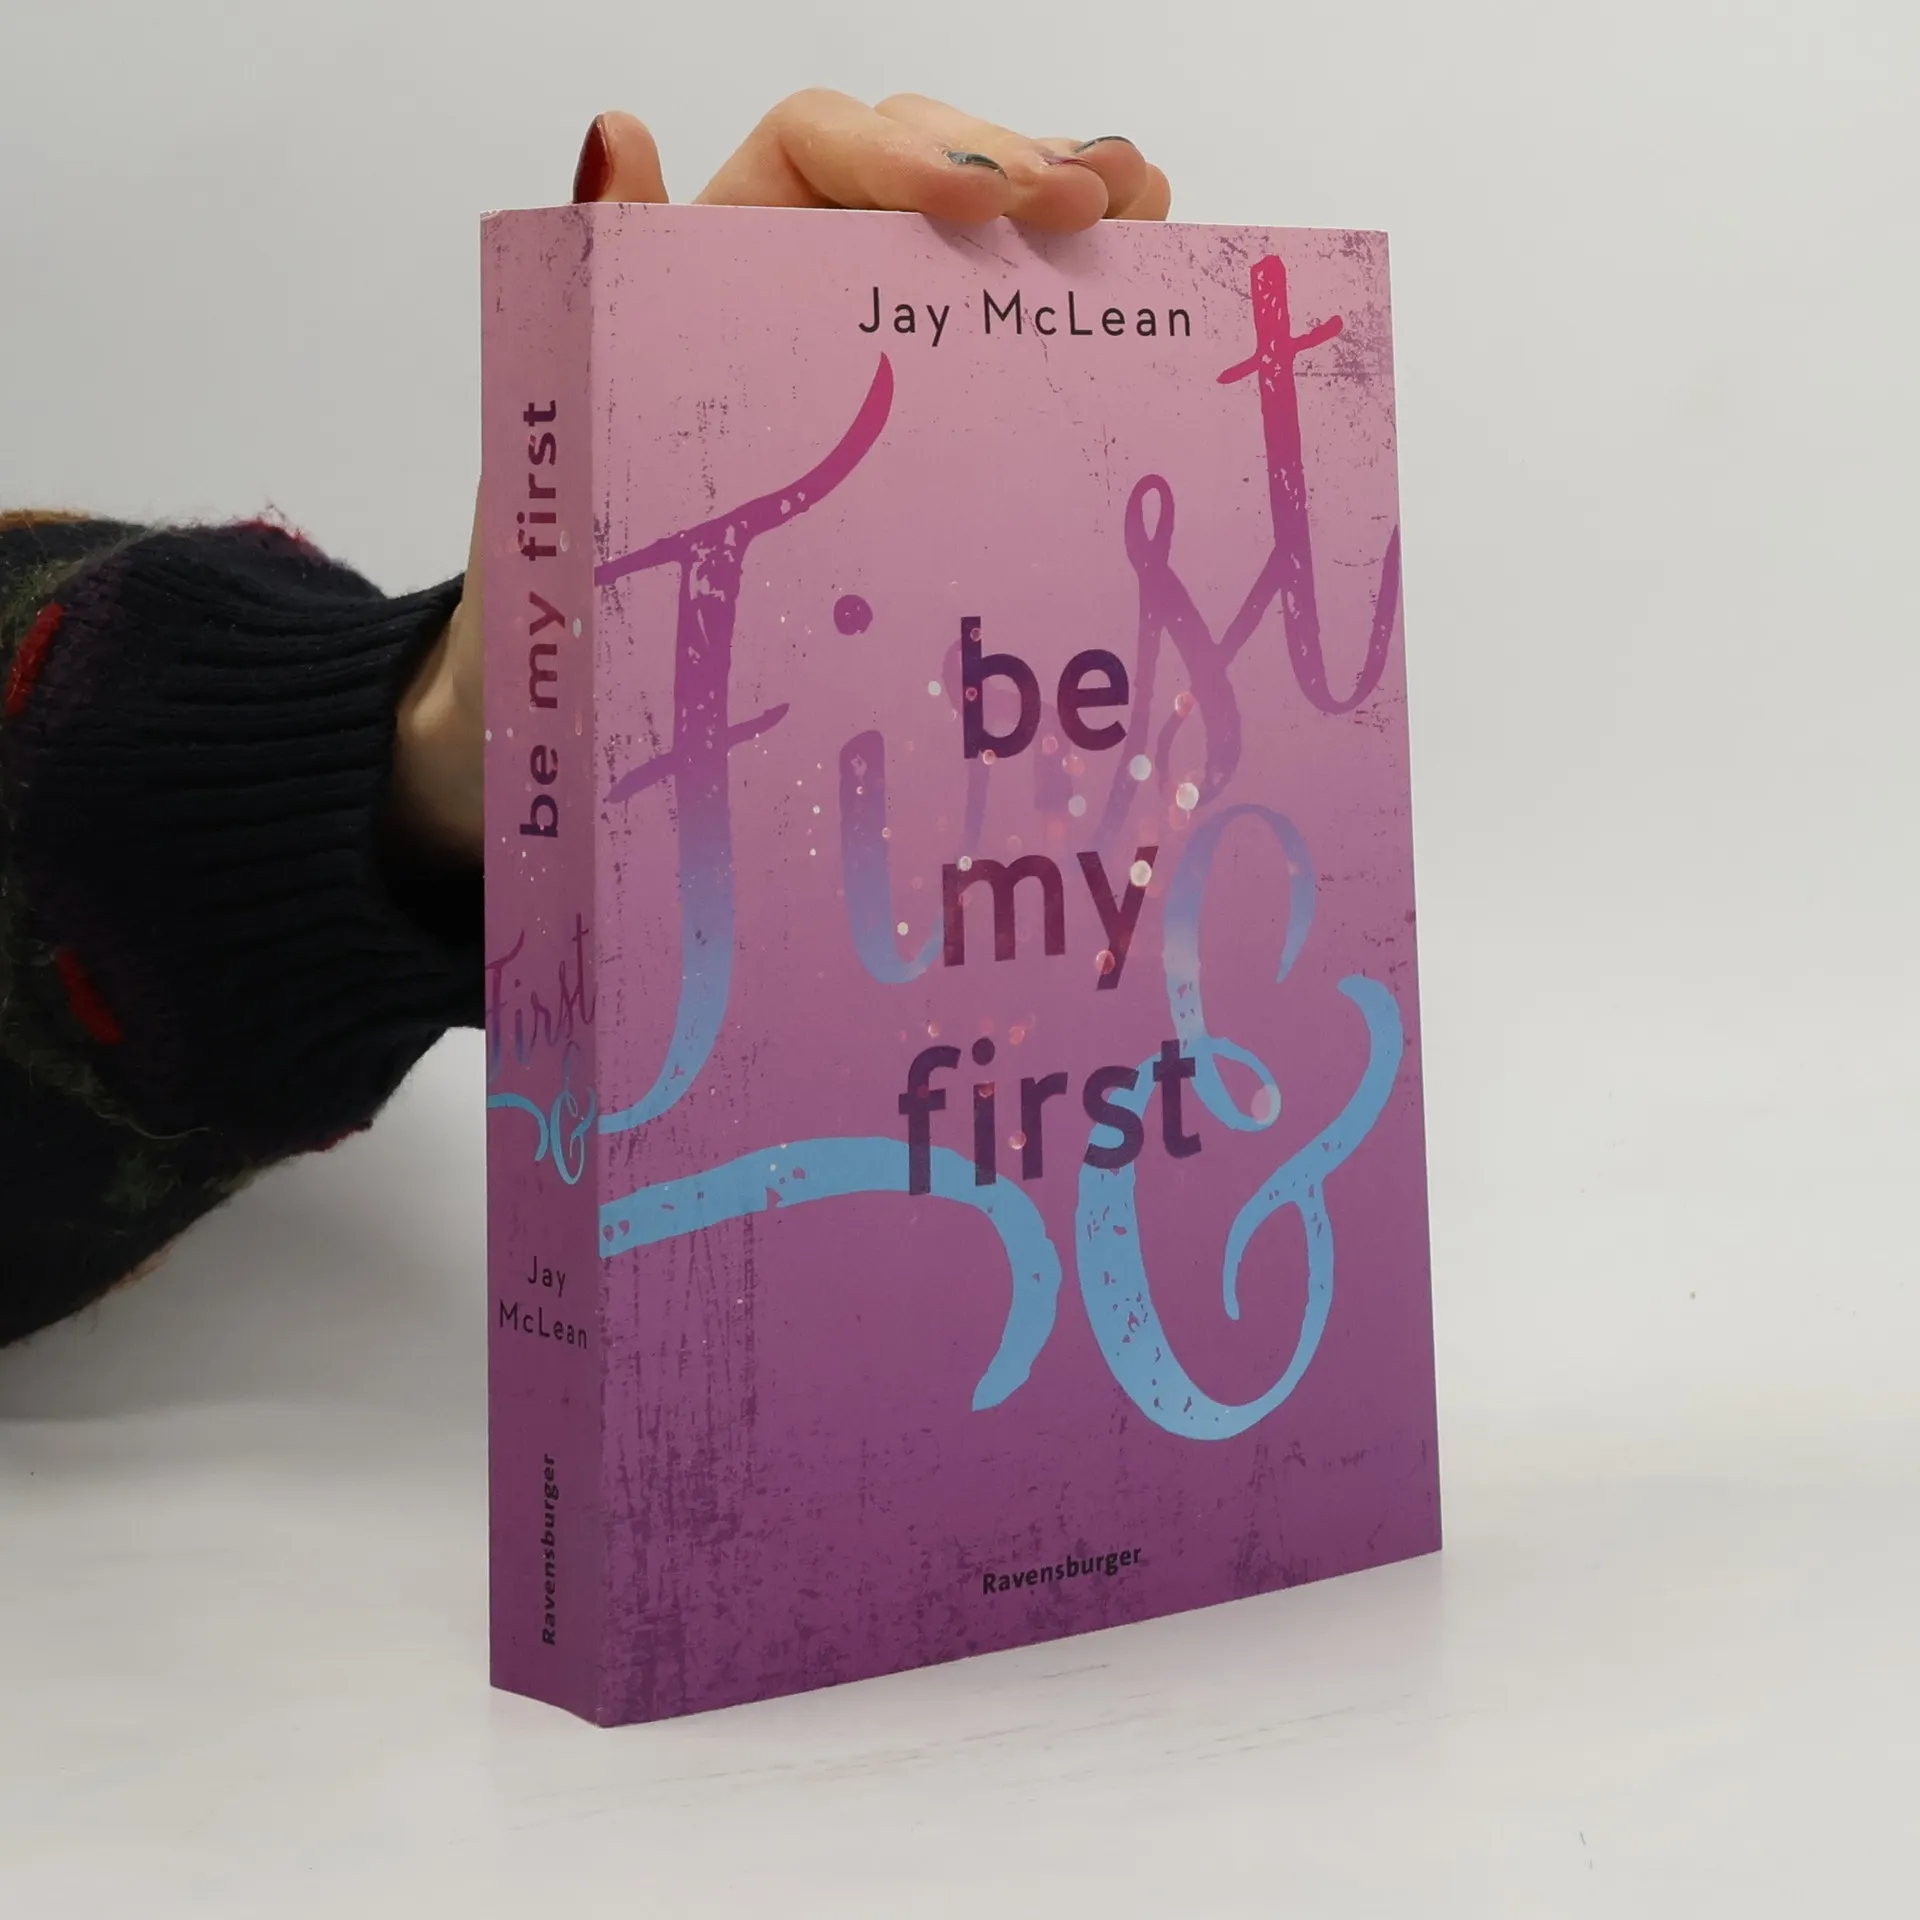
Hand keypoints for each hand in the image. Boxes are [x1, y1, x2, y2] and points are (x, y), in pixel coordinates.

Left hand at [390, 94, 1172, 865]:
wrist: (602, 683)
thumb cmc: (576, 557)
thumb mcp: (578, 424)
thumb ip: (599, 276)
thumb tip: (614, 131)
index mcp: (718, 255)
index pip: (819, 145)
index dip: (901, 148)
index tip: (973, 201)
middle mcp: (807, 277)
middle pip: (923, 163)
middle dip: (1011, 163)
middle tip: (1088, 202)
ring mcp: (880, 341)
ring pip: (984, 227)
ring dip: (1069, 192)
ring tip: (1138, 201)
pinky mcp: (937, 410)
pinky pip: (1010, 318)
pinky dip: (1080, 275)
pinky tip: (1146, 247)